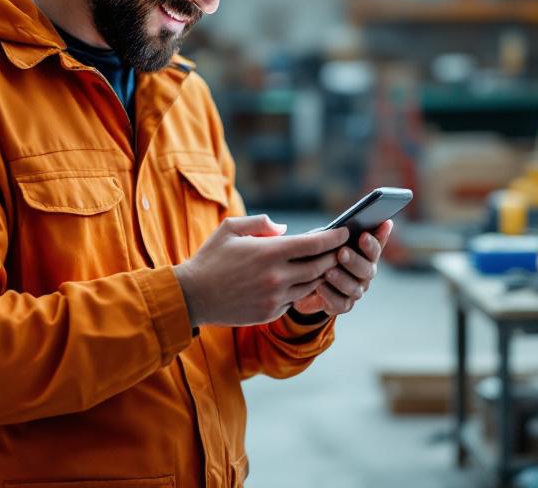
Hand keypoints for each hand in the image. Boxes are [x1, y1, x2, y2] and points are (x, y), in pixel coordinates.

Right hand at [173, 215, 347, 326]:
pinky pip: (295, 301)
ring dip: (320, 275)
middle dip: (333, 256)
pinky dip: (301, 290)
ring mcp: (274, 298)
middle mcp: (276, 277)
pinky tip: (300, 282)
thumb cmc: (211, 258)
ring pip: (311, 285)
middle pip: (320, 266)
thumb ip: (260, 223)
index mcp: (269, 252)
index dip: (334, 237)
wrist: (192, 296)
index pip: (314, 244)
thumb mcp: (231, 229)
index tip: (345, 231)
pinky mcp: (269, 313)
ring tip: (324, 264)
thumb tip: (284, 230)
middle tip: (340, 249)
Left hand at [291, 220, 391, 317]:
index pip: (375, 249)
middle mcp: (365, 274)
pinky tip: (320, 287)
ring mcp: (356, 290)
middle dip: (354, 260)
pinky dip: (330, 295)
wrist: (307, 280)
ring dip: (341, 279)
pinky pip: (340, 303)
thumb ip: (347, 232)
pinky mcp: (343, 305)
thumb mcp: (331, 240)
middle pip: (367, 269)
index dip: (371, 243)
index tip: (363, 235)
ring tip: (328, 272)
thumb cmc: (323, 254)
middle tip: (342, 252)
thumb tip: (375, 222)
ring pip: (354, 288)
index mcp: (367, 255)